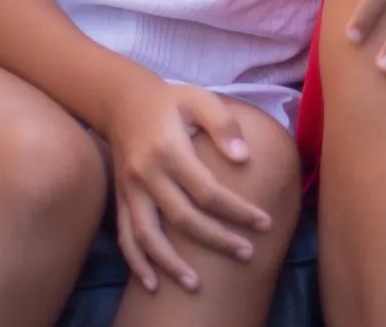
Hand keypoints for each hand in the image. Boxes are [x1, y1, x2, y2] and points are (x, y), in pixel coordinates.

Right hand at [100, 78, 273, 292]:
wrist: (122, 102)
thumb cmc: (171, 101)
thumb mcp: (200, 99)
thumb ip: (223, 125)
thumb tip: (244, 158)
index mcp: (169, 149)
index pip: (207, 190)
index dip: (236, 210)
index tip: (264, 222)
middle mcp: (147, 175)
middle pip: (183, 218)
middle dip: (216, 240)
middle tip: (247, 253)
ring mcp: (130, 191)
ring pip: (148, 236)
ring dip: (170, 264)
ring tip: (196, 285)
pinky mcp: (121, 200)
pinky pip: (125, 238)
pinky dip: (137, 264)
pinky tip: (152, 285)